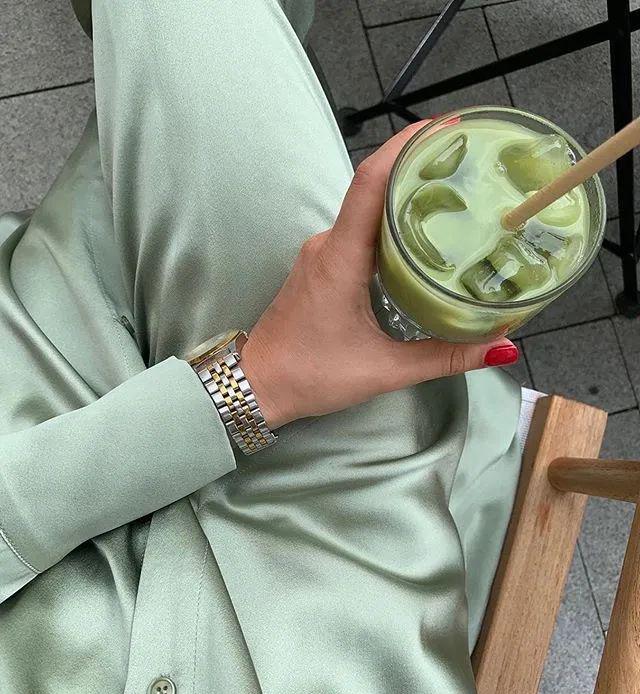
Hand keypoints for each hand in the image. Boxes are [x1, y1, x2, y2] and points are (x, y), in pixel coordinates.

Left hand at [241, 120, 518, 429]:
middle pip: (374, 187)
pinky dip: (391, 221)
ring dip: (406, 195)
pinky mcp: (322, 266)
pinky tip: (421, 232)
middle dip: (419, 165)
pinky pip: (360, 229)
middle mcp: (328, 244)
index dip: (406, 145)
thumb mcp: (383, 370)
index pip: (369, 182)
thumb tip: (501, 348)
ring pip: (367, 209)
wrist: (256, 386)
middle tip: (470, 160)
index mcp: (340, 257)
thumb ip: (445, 357)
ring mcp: (322, 253)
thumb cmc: (309, 374)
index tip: (447, 126)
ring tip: (456, 190)